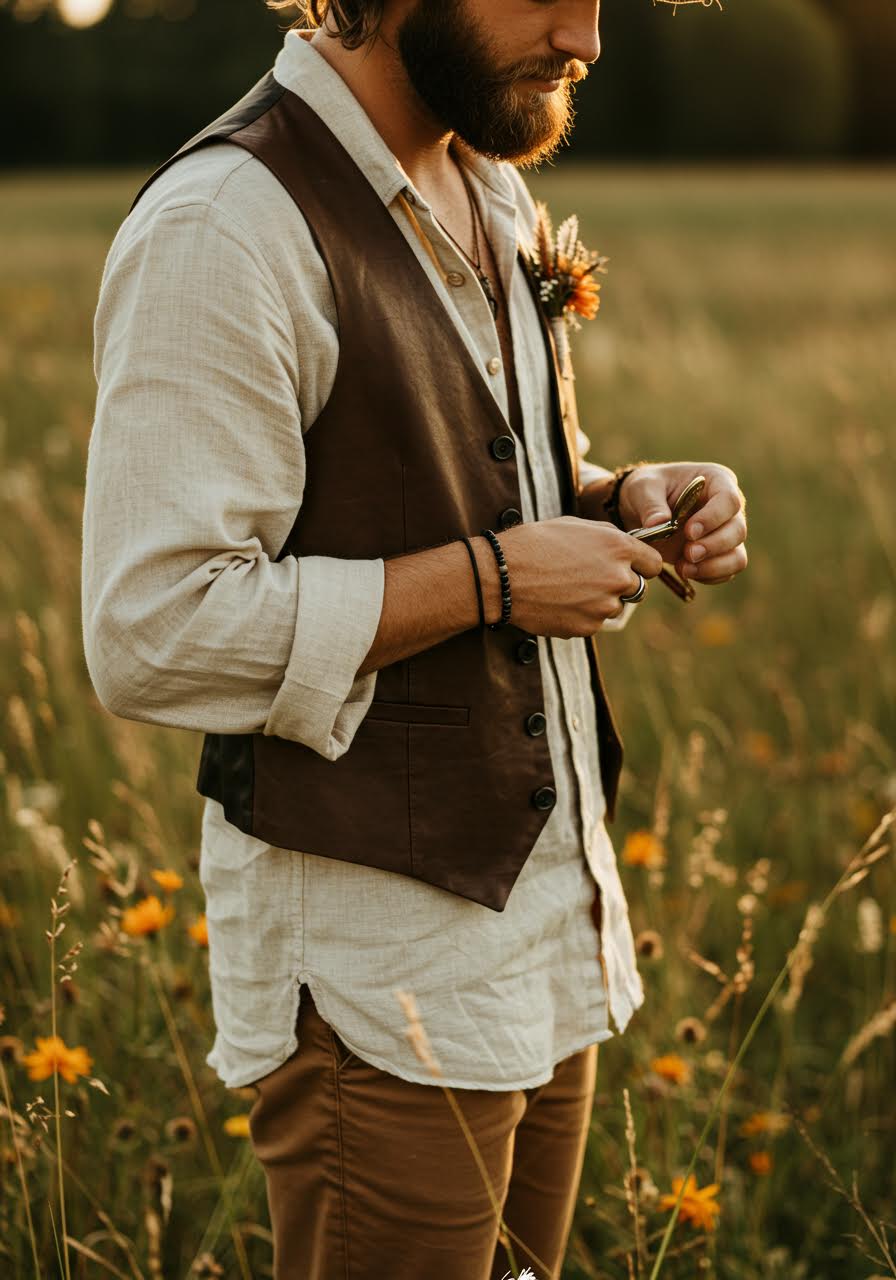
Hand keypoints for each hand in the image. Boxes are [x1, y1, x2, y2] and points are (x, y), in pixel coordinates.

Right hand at [496, 517, 664, 637]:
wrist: (503, 575)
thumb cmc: (535, 543)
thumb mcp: (576, 526)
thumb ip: (608, 537)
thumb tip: (627, 545)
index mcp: (619, 548)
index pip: (653, 563)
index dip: (641, 564)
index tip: (631, 566)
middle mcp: (618, 578)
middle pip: (637, 588)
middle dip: (619, 584)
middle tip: (590, 578)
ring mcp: (604, 606)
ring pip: (614, 607)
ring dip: (599, 601)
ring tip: (568, 589)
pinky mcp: (588, 627)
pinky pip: (593, 623)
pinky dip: (581, 616)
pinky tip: (558, 602)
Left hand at [618, 462, 747, 586]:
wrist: (640, 509)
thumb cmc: (646, 490)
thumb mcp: (642, 489)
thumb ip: (651, 505)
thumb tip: (658, 525)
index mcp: (716, 480)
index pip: (729, 499)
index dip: (713, 518)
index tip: (689, 532)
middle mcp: (728, 507)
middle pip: (737, 530)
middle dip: (714, 546)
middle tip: (688, 554)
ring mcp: (726, 532)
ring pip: (737, 555)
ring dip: (714, 567)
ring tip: (684, 568)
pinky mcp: (719, 554)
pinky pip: (727, 571)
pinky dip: (709, 576)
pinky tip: (686, 572)